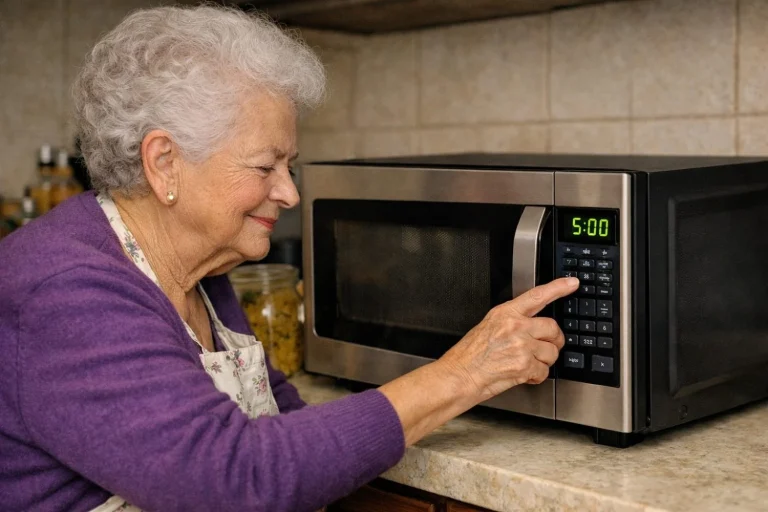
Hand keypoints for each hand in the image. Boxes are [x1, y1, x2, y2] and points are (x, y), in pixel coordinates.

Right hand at [439, 277, 578, 401]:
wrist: (460, 375)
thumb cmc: (469, 355)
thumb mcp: (487, 326)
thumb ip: (511, 322)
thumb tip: (532, 326)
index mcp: (505, 313)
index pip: (537, 296)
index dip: (558, 288)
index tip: (572, 283)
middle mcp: (515, 327)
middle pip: (553, 328)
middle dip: (554, 340)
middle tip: (548, 346)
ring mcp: (521, 346)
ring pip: (551, 352)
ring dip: (543, 361)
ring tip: (526, 364)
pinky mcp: (524, 366)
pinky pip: (544, 371)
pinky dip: (536, 376)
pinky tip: (522, 375)